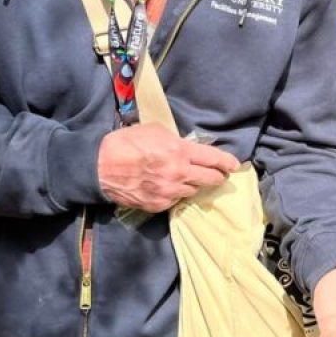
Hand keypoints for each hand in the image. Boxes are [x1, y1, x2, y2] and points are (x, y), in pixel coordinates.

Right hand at [97, 123, 239, 211]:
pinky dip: (176, 193)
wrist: (100, 167)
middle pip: (210, 179)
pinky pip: (175, 199)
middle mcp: (179, 174)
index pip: (213, 159)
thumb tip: (188, 147)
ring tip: (188, 178)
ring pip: (193, 190)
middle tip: (220, 174)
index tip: (235, 165)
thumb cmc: (126, 143)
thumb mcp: (155, 131)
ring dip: (194, 184)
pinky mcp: (158, 205)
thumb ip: (176, 140)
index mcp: (180, 152)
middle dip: (218, 176)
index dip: (227, 162)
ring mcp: (169, 192)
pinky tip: (168, 186)